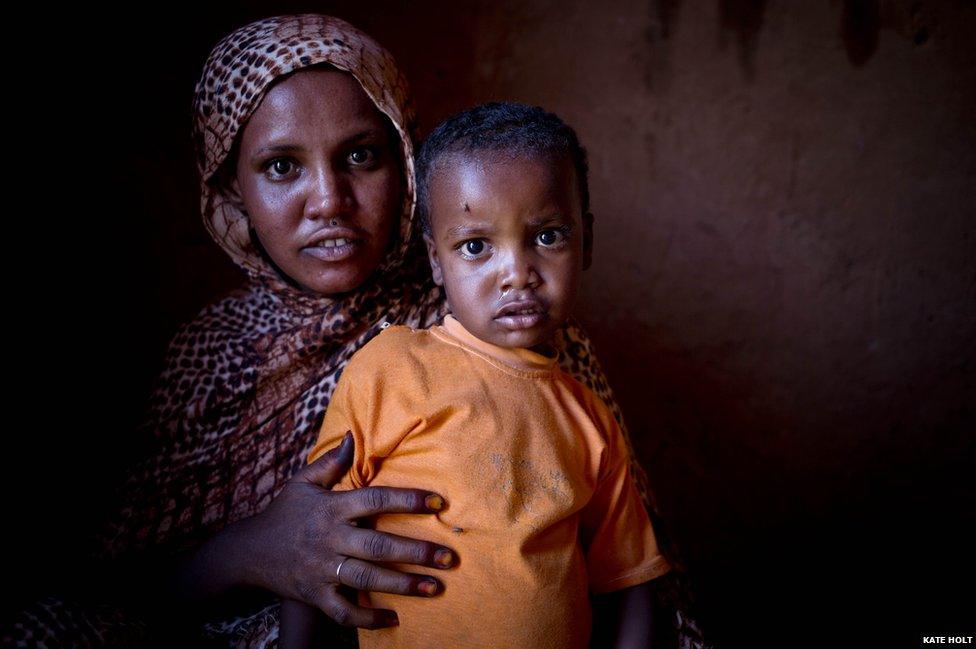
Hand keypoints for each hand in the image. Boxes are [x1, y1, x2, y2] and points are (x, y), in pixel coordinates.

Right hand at [240, 433, 455, 628]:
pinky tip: (393, 619)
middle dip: (416, 552)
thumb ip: (332, 463)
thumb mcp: (303, 483)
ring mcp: (322, 569)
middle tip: (449, 558)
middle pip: (378, 545)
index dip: (408, 500)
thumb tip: (354, 436)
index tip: (439, 503)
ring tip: (435, 587)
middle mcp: (329, 539)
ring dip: (403, 585)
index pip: (376, 499)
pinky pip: (343, 611)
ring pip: (367, 578)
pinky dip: (367, 618)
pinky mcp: (315, 595)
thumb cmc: (285, 513)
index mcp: (332, 508)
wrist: (249, 552)